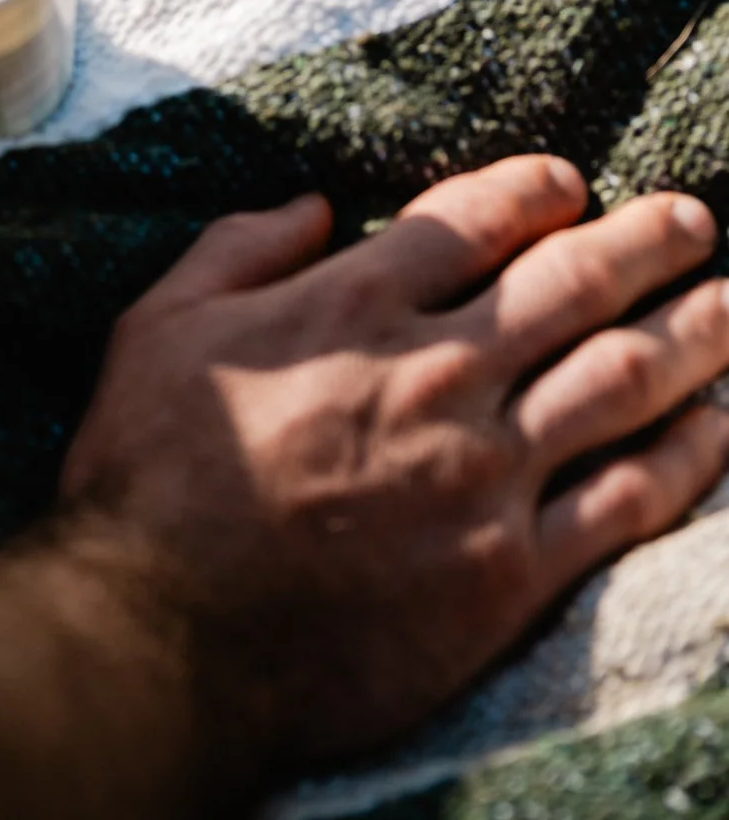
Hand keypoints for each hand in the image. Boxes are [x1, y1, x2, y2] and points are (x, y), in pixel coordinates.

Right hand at [59, 155, 728, 786]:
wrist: (169, 637)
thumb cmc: (149, 477)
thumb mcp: (156, 326)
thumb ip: (236, 249)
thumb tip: (307, 204)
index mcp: (352, 307)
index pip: (473, 219)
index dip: (536, 190)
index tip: (572, 182)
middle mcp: (436, 375)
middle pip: (571, 286)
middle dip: (644, 244)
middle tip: (694, 221)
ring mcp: (484, 475)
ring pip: (623, 381)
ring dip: (694, 334)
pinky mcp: (510, 571)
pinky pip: (628, 499)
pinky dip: (688, 455)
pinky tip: (720, 427)